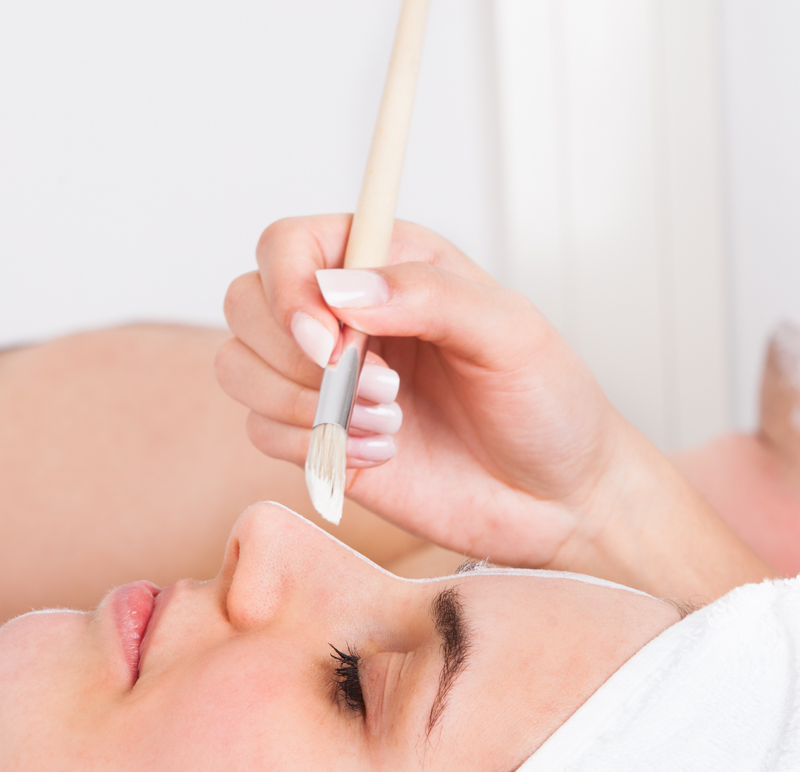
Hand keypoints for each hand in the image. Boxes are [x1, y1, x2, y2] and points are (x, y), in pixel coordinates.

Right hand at [216, 215, 765, 596]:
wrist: (559, 499)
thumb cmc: (548, 406)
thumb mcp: (510, 335)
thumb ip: (429, 296)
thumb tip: (341, 289)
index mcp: (388, 263)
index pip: (288, 244)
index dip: (288, 288)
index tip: (330, 339)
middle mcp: (345, 315)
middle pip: (245, 303)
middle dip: (296, 357)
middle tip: (381, 389)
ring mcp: (327, 380)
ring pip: (240, 368)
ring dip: (305, 406)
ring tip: (390, 424)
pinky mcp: (321, 440)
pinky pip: (261, 432)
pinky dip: (313, 448)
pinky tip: (383, 454)